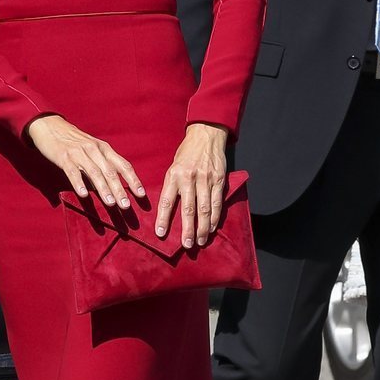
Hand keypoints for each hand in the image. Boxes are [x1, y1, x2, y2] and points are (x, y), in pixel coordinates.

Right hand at [27, 114, 144, 209]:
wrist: (50, 125)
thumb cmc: (74, 141)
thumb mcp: (92, 149)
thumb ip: (102, 166)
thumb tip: (112, 188)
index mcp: (104, 149)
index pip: (123, 165)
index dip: (133, 180)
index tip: (141, 194)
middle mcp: (94, 150)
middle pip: (110, 172)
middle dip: (120, 189)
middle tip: (126, 206)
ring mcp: (79, 153)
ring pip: (94, 173)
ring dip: (103, 189)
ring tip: (111, 203)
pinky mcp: (64, 157)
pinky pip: (73, 171)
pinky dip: (79, 183)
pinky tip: (84, 194)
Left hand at [156, 123, 228, 247]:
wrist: (206, 135)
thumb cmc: (186, 153)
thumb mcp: (173, 166)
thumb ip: (172, 186)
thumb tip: (168, 210)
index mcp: (174, 175)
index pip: (167, 200)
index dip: (164, 218)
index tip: (161, 233)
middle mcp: (189, 178)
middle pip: (188, 208)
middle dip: (187, 229)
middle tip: (187, 245)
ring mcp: (205, 179)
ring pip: (204, 208)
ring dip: (203, 227)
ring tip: (201, 241)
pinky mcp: (218, 180)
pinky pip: (217, 202)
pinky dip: (215, 217)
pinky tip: (213, 227)